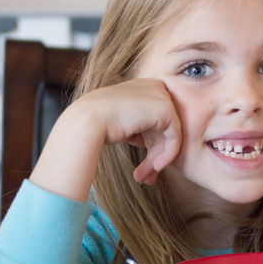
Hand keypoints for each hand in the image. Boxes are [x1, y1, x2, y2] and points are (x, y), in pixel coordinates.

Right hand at [29, 79, 181, 200]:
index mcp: (145, 87)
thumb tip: (155, 147)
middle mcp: (155, 87)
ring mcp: (162, 96)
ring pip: (170, 134)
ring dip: (158, 158)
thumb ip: (143, 128)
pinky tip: (156, 167)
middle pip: (164, 128)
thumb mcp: (126, 123)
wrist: (87, 119)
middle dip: (156, 154)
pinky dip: (167, 154)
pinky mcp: (166, 109)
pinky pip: (175, 137)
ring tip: (145, 177)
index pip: (157, 119)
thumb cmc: (100, 124)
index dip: (151, 144)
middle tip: (146, 175)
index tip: (142, 165)